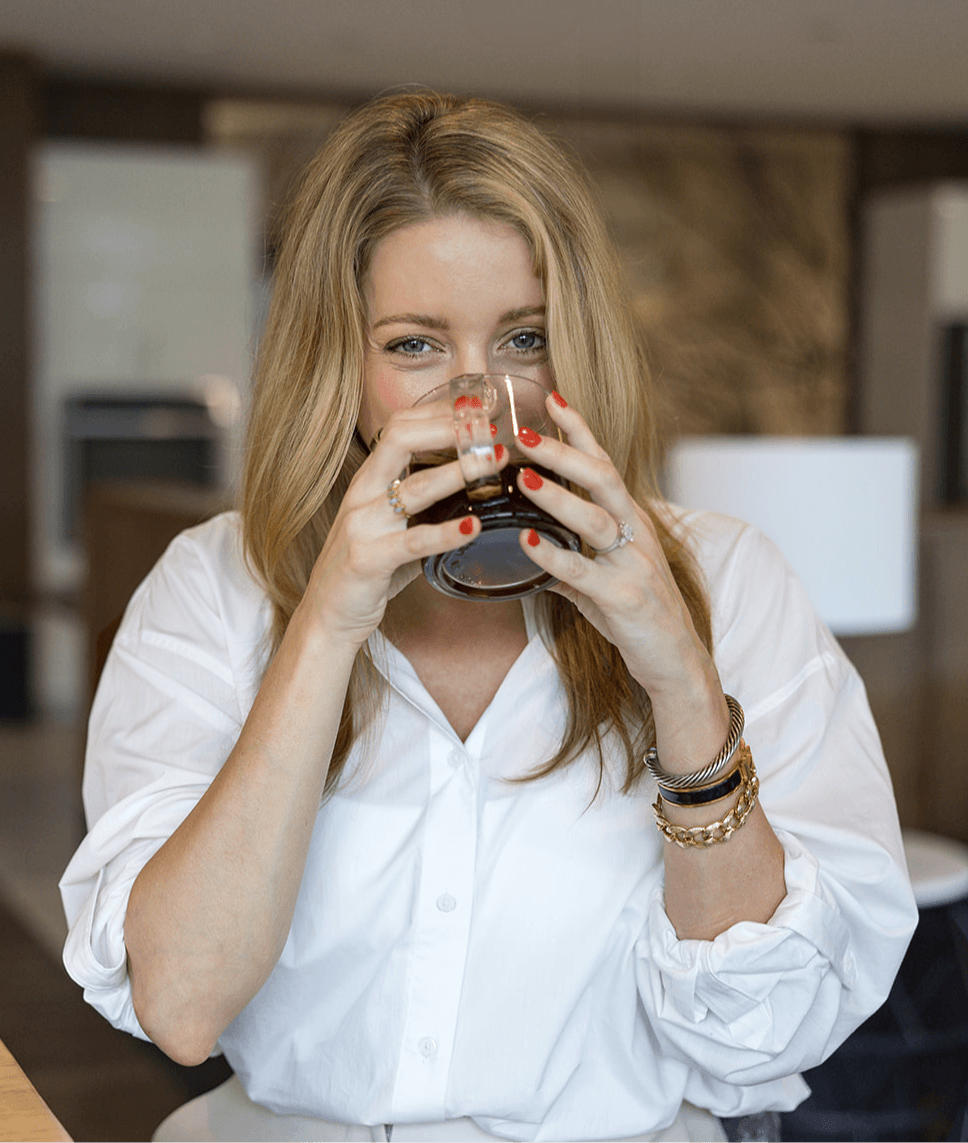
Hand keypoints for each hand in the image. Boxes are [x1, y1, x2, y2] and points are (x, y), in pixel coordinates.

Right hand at [298, 400, 479, 647]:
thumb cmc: (364, 573)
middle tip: (489, 427)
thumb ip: (420, 508)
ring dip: (459, 471)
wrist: (326, 618)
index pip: (400, 427)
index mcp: (368, 482)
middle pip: (402, 440)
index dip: (438, 413)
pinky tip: (474, 526)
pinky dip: (448, 531)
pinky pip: (414, 541)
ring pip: (414, 487)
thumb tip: (468, 490)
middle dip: (448, 428)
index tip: (476, 408)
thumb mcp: (390, 528)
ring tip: (493, 463)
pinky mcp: (368, 559)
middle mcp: (362, 495)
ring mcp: (362, 525)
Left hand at [515, 394, 727, 768]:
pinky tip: (527, 543)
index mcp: (631, 521)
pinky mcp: (626, 598)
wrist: (676, 663)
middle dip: (565, 452)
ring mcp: (634, 565)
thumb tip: (528, 547)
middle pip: (603, 479)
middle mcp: (636, 534)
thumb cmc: (636, 617)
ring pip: (597, 519)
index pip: (605, 464)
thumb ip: (568, 561)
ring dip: (558, 497)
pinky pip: (586, 573)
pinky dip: (555, 557)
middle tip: (524, 433)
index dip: (580, 431)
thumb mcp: (599, 580)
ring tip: (523, 479)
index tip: (553, 399)